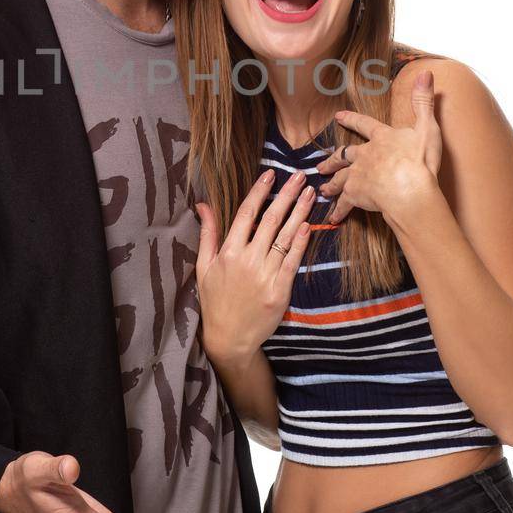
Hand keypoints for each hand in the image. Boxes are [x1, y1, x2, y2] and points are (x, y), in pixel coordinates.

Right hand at [194, 170, 315, 365]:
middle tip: (299, 176)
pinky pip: (292, 260)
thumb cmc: (215, 300)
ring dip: (299, 212)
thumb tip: (203, 204)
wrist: (229, 337)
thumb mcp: (203, 266)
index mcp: (228, 252)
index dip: (259, 192)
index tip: (271, 174)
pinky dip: (300, 242)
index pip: (246, 213)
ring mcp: (265, 275)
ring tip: (310, 194)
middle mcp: (247, 260)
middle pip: (270, 219)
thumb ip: (207, 233)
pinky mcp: (279, 290)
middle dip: (286, 195)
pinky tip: (308, 225)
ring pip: (284, 236)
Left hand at [315, 67, 444, 224]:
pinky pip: (344, 204)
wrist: (409, 190)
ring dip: (332, 183)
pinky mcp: (356, 195)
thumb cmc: (420, 160)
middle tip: (321, 164)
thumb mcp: (426, 127)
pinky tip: (333, 217)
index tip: (338, 116)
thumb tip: (426, 73)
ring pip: (340, 178)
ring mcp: (358, 176)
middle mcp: (365, 155)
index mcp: (381, 138)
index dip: (351, 119)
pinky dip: (339, 211)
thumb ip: (424, 101)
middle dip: (333, 160)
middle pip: (345, 156)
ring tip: (323, 189)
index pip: (364, 125)